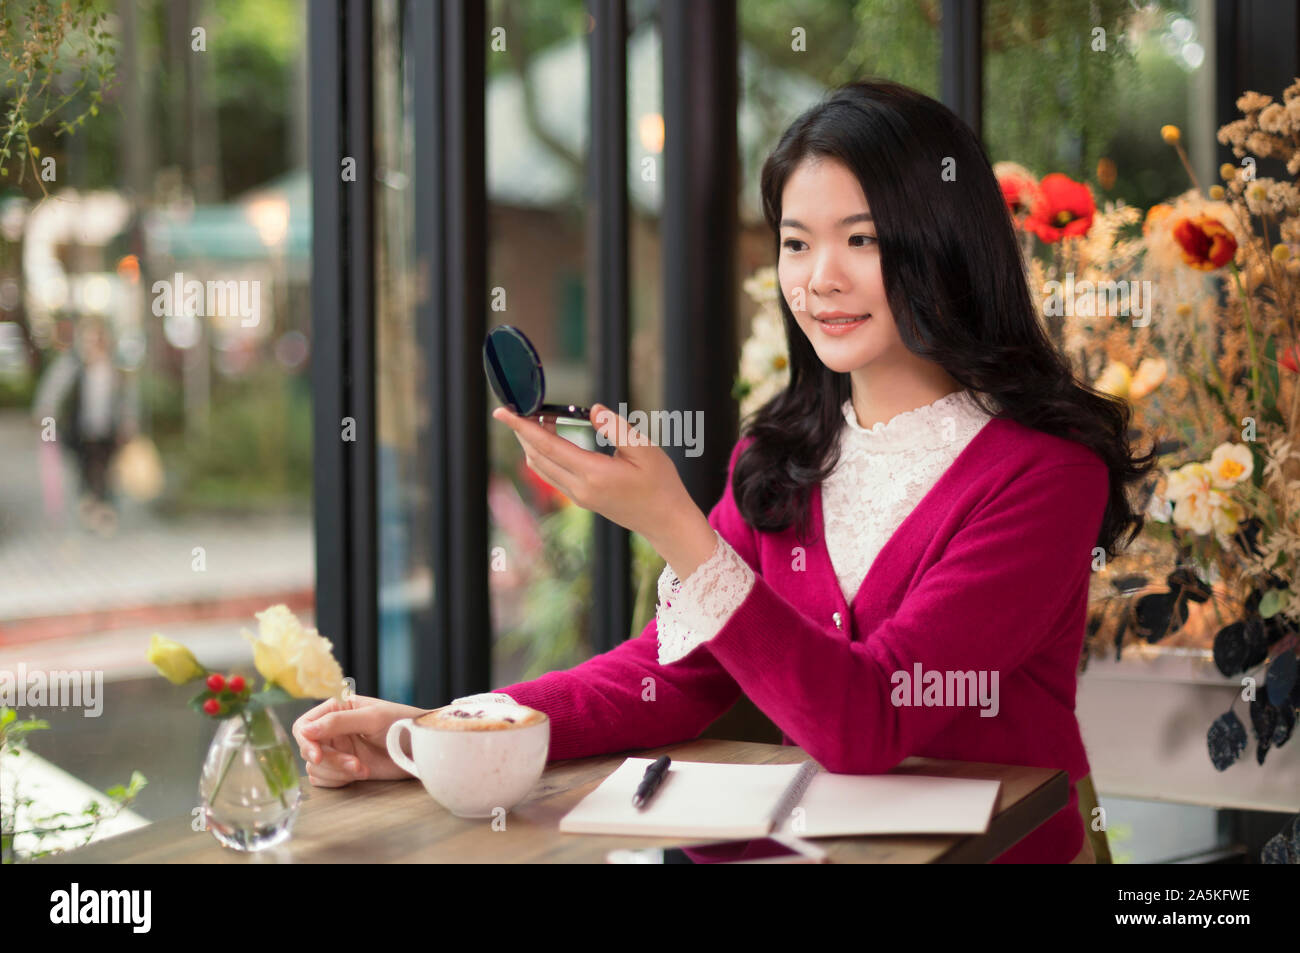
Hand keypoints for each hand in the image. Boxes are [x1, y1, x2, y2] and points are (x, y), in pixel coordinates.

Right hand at [292, 694, 427, 786]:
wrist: (422, 748)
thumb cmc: (403, 723)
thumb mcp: (372, 718)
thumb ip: (339, 722)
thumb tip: (306, 730)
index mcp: (337, 709)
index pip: (304, 725)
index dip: (306, 741)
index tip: (318, 755)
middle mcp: (333, 729)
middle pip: (308, 749)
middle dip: (330, 760)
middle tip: (355, 765)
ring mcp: (338, 750)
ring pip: (315, 767)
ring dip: (337, 772)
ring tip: (363, 769)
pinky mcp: (344, 769)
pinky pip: (324, 780)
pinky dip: (338, 781)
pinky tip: (360, 774)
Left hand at [491, 402, 700, 545]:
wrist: (666, 521)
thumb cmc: (660, 483)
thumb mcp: (645, 449)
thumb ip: (616, 428)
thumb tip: (593, 410)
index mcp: (593, 474)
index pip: (546, 445)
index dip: (521, 426)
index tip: (502, 411)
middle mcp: (579, 488)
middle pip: (536, 456)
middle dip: (523, 430)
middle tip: (522, 406)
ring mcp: (578, 496)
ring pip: (541, 467)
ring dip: (532, 443)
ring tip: (537, 418)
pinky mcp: (582, 499)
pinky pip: (551, 474)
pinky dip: (544, 454)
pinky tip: (553, 438)